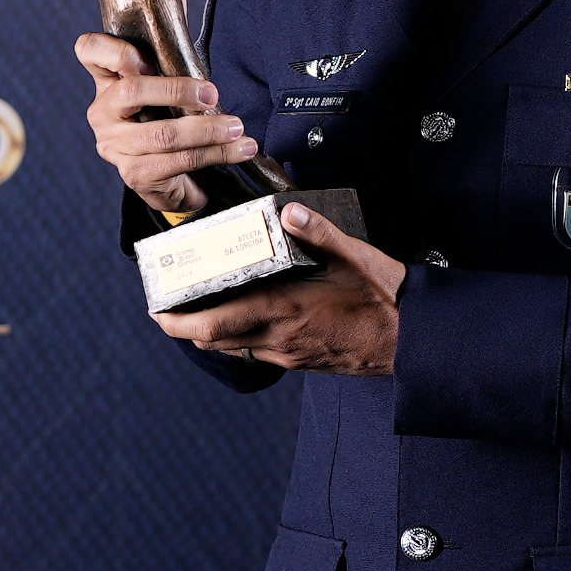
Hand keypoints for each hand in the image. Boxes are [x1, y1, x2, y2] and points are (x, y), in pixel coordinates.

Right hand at [75, 29, 256, 213]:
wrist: (171, 174)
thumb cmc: (167, 114)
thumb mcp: (169, 72)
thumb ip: (169, 29)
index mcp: (106, 80)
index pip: (89, 50)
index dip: (112, 50)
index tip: (147, 58)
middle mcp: (102, 113)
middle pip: (131, 92)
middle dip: (177, 91)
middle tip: (213, 94)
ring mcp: (114, 147)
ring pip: (161, 135)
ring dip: (207, 130)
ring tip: (238, 127)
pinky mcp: (134, 176)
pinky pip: (176, 162)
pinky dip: (214, 155)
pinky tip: (238, 149)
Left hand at [154, 202, 404, 374]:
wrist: (413, 341)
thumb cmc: (385, 299)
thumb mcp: (354, 256)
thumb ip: (318, 231)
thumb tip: (288, 209)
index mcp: (282, 310)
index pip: (214, 323)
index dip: (178, 321)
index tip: (157, 311)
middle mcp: (278, 338)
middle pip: (215, 339)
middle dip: (186, 326)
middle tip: (168, 309)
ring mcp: (289, 355)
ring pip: (235, 348)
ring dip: (213, 331)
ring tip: (201, 307)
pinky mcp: (302, 362)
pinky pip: (258, 353)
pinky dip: (240, 338)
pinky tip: (247, 316)